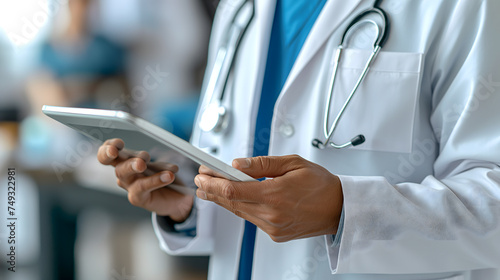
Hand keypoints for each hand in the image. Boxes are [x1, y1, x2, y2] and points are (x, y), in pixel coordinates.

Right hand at [97, 138, 193, 221]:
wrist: (179, 197)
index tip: (119, 143)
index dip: (109, 146)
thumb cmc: (171, 174)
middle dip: (112, 154)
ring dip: (132, 165)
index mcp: (128, 157)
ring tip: (142, 163)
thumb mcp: (170, 159)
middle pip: (112, 160)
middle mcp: (125, 170)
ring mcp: (129, 184)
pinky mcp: (137, 197)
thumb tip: (173, 150)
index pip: (108, 149)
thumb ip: (166, 154)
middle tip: (125, 150)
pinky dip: (155, 180)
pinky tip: (168, 176)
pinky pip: (142, 187)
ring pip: (123, 172)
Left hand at [194, 155, 342, 241]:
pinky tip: (235, 199)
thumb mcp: (293, 163)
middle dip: (212, 191)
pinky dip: (242, 207)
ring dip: (224, 200)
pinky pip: (252, 219)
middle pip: (231, 203)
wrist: (340, 209)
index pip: (233, 190)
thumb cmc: (321, 184)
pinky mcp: (275, 234)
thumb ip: (262, 164)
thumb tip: (238, 164)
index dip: (213, 182)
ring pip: (240, 212)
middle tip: (201, 180)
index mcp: (274, 195)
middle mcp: (271, 215)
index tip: (202, 174)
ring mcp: (273, 227)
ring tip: (211, 188)